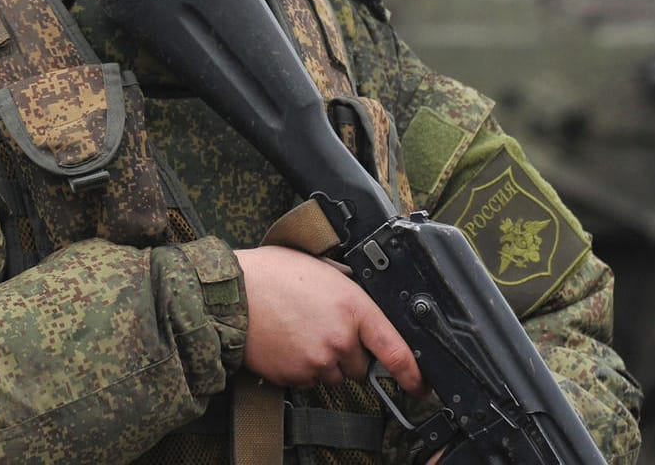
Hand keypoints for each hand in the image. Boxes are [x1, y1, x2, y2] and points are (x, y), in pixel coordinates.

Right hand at [234, 245, 425, 396]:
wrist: (233, 294)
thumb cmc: (273, 274)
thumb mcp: (325, 270)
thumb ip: (352, 292)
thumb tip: (367, 306)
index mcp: (353, 307)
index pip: (396, 348)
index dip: (413, 372)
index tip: (422, 384)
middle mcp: (339, 339)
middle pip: (361, 366)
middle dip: (349, 353)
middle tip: (323, 327)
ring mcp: (317, 361)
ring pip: (335, 375)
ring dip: (326, 362)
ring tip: (301, 332)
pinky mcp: (295, 377)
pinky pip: (310, 381)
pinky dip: (304, 368)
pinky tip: (289, 343)